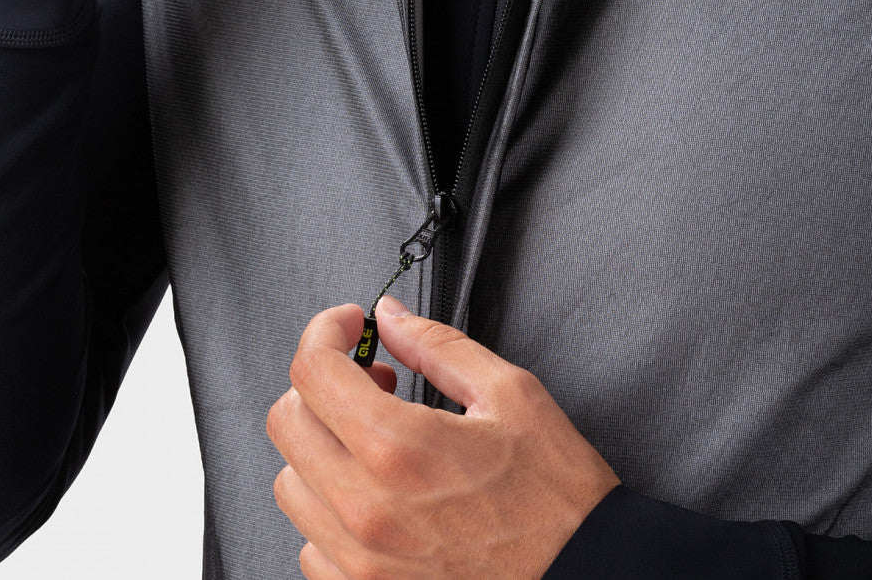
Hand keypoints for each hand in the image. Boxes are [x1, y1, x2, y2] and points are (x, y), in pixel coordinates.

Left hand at [267, 297, 620, 578]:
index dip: (326, 331)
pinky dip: (329, 506)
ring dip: (322, 443)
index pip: (312, 371)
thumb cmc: (555, 493)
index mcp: (399, 447)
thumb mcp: (508, 392)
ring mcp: (361, 559)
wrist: (585, 573)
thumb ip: (436, 344)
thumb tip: (389, 317)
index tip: (350, 325)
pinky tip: (374, 490)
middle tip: (370, 376)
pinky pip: (309, 543)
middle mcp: (366, 507)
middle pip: (286, 421)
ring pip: (290, 482)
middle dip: (321, 382)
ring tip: (374, 434)